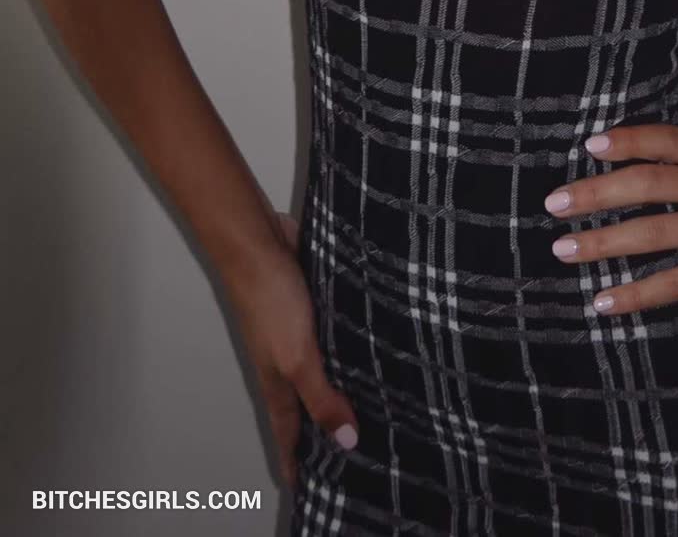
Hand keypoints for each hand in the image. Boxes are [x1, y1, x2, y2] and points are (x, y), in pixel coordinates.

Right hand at [223, 210, 360, 488]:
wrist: (257, 240)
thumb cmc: (270, 301)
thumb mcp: (298, 357)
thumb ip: (322, 396)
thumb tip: (348, 443)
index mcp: (277, 379)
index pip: (288, 430)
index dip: (295, 460)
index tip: (304, 490)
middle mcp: (285, 359)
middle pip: (304, 403)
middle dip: (319, 428)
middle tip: (345, 455)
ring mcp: (296, 330)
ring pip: (319, 368)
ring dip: (337, 385)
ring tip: (369, 405)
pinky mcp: (311, 304)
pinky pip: (331, 335)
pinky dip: (346, 347)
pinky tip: (369, 346)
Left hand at [542, 122, 677, 316]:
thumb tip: (629, 142)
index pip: (664, 139)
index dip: (627, 140)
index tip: (588, 145)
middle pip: (649, 182)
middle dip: (596, 193)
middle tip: (555, 204)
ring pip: (654, 232)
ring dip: (604, 242)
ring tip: (565, 250)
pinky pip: (674, 281)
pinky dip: (635, 293)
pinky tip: (604, 300)